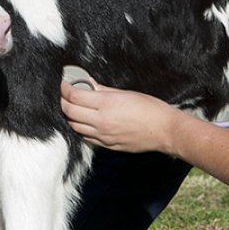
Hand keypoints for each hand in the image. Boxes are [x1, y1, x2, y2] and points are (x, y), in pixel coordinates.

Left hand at [60, 80, 182, 153]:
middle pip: (69, 111)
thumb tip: (87, 83)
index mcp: (107, 104)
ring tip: (74, 106)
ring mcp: (103, 136)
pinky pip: (85, 137)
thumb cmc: (150, 108)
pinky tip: (85, 121)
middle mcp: (101, 121)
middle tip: (66, 93)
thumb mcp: (126, 93)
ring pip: (74, 126)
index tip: (64, 82)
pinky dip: (80, 128)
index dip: (65, 88)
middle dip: (64, 101)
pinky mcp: (107, 146)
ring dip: (70, 116)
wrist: (165, 131)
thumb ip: (103, 89)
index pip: (74, 96)